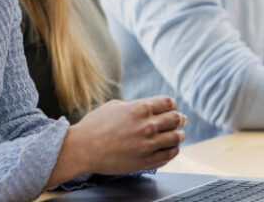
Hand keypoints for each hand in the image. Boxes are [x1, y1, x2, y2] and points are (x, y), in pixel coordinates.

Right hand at [50, 96, 185, 183]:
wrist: (83, 149)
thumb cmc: (94, 126)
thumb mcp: (114, 106)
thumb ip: (134, 106)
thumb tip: (145, 108)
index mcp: (140, 108)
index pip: (169, 103)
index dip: (172, 105)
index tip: (172, 108)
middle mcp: (148, 125)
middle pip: (176, 119)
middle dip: (180, 119)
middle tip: (180, 120)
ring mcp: (149, 144)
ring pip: (177, 138)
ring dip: (180, 135)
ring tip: (179, 135)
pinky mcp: (147, 161)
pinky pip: (169, 154)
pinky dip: (173, 150)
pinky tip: (171, 148)